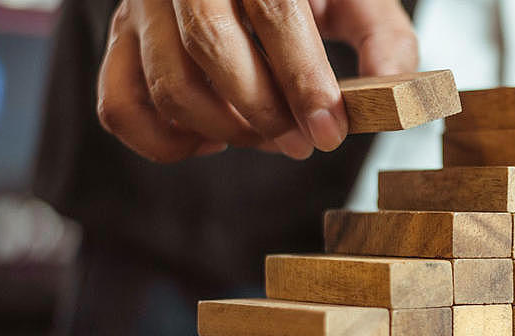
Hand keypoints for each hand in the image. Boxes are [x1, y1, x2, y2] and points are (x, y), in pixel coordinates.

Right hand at [96, 0, 416, 161]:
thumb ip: (384, 38)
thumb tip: (394, 95)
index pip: (275, 14)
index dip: (304, 80)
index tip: (331, 129)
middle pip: (212, 50)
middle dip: (265, 112)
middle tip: (304, 143)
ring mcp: (144, 7)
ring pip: (167, 85)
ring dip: (224, 131)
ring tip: (270, 138)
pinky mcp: (122, 40)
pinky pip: (121, 107)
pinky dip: (165, 142)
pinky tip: (216, 139)